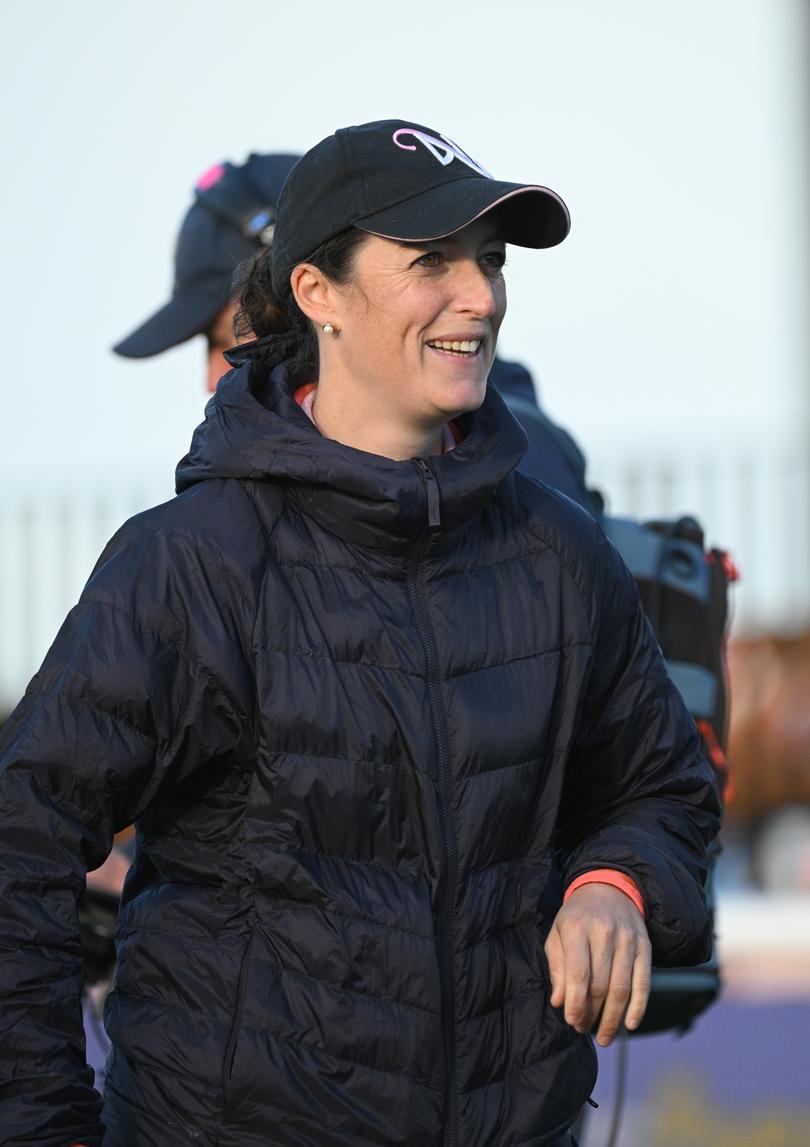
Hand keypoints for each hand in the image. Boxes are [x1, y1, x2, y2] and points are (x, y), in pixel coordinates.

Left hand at [544, 882, 650, 1046]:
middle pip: (600, 984)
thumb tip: (559, 1002)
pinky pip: (644, 983)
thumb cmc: (577, 917)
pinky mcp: (645, 947)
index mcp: (577, 928)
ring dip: (612, 1018)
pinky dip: (638, 1007)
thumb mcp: (558, 934)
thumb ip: (557, 967)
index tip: (572, 1021)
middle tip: (583, 1028)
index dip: (576, 1003)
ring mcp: (628, 940)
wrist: (608, 888)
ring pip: (622, 988)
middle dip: (591, 1013)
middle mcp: (605, 932)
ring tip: (603, 1036)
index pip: (579, 973)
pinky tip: (630, 1025)